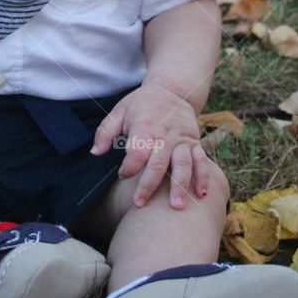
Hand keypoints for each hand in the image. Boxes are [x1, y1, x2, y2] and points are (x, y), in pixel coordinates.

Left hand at [90, 81, 212, 209]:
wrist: (171, 90)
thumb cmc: (141, 105)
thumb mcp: (119, 111)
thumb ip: (105, 131)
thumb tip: (95, 153)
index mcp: (145, 126)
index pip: (136, 152)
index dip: (128, 167)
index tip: (122, 175)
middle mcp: (165, 134)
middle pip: (158, 162)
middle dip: (149, 185)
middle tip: (140, 204)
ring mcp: (182, 140)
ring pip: (182, 164)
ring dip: (179, 185)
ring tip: (175, 207)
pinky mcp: (194, 142)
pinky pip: (201, 160)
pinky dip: (203, 176)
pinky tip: (201, 194)